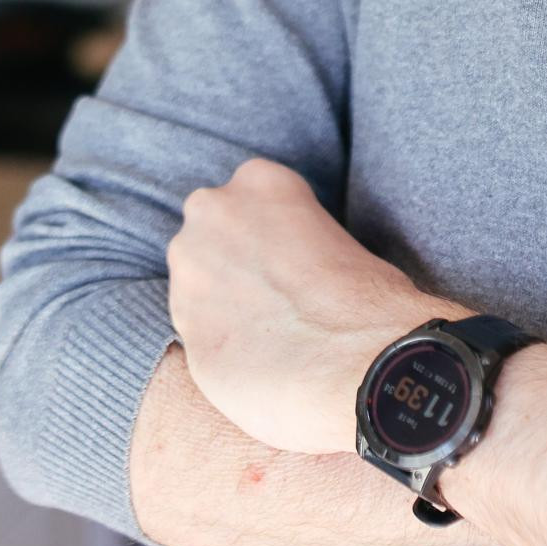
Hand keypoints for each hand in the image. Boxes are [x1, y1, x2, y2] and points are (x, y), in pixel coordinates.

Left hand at [167, 158, 446, 454]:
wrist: (355, 365)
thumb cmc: (367, 303)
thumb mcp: (338, 237)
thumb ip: (296, 239)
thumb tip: (289, 266)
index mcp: (259, 180)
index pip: (248, 198)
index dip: (269, 236)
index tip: (290, 263)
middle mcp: (211, 212)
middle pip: (209, 236)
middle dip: (231, 265)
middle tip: (275, 301)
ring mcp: (188, 269)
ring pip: (194, 286)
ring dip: (219, 306)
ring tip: (268, 337)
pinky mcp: (179, 328)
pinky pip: (195, 334)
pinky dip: (218, 346)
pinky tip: (254, 361)